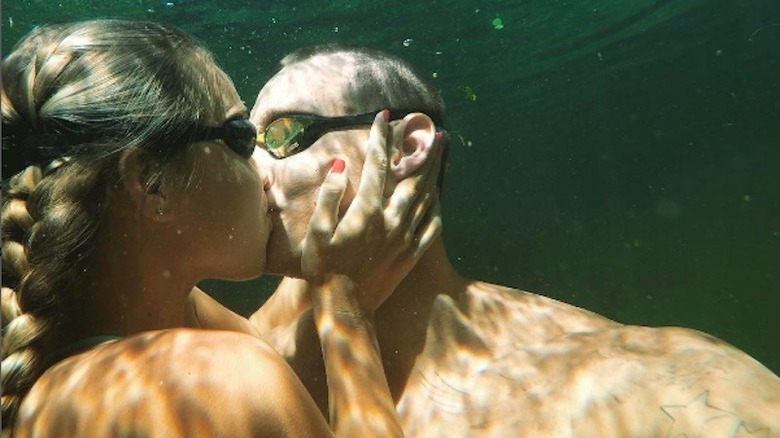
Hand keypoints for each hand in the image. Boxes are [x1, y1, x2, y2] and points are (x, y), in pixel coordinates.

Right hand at [301, 111, 441, 313]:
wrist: (345, 308)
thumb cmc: (324, 269)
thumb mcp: (317, 231)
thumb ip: (329, 196)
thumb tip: (340, 165)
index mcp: (367, 211)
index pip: (376, 165)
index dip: (380, 138)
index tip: (385, 116)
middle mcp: (391, 220)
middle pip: (412, 177)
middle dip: (422, 151)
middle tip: (433, 130)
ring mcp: (405, 238)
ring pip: (426, 198)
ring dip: (434, 173)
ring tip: (441, 154)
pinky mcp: (412, 255)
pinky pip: (431, 226)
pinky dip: (436, 208)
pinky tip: (437, 199)